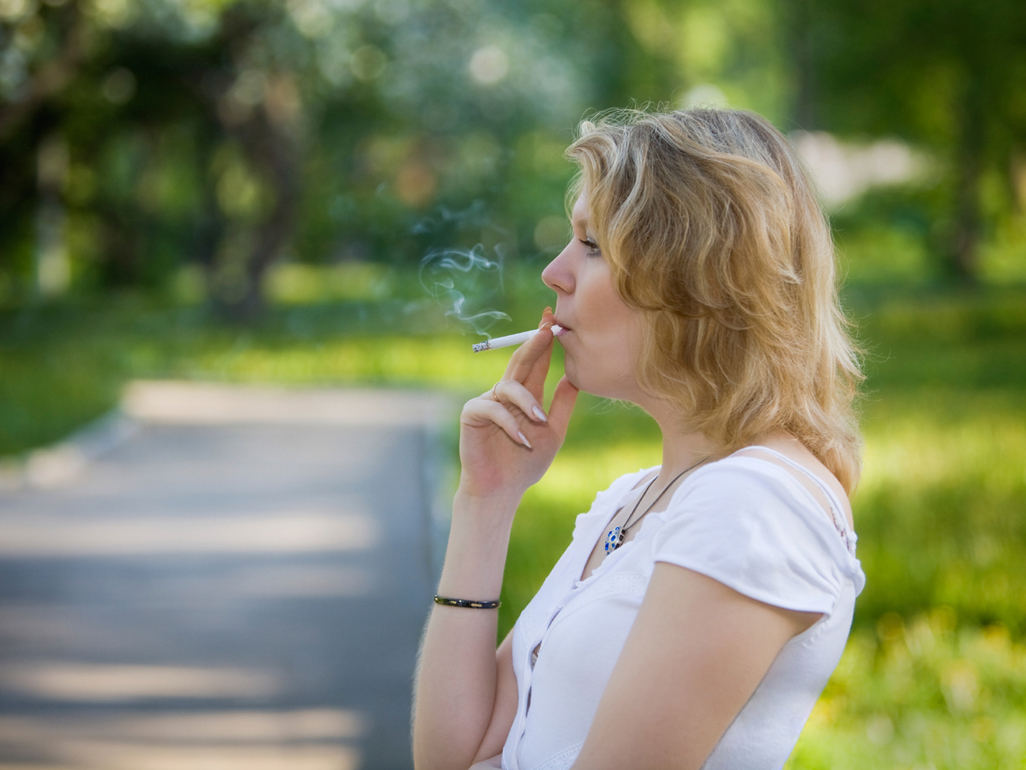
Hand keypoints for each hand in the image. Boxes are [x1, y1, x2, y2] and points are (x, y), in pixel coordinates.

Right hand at [458, 309, 578, 500]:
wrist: (501, 490)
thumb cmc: (526, 464)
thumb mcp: (554, 432)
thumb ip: (562, 404)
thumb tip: (576, 376)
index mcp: (525, 395)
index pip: (536, 362)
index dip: (543, 341)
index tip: (554, 320)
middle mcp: (505, 393)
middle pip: (520, 361)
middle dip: (534, 344)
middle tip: (546, 328)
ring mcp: (487, 401)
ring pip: (510, 386)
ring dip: (527, 403)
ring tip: (540, 422)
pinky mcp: (472, 413)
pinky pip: (493, 408)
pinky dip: (510, 423)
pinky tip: (522, 439)